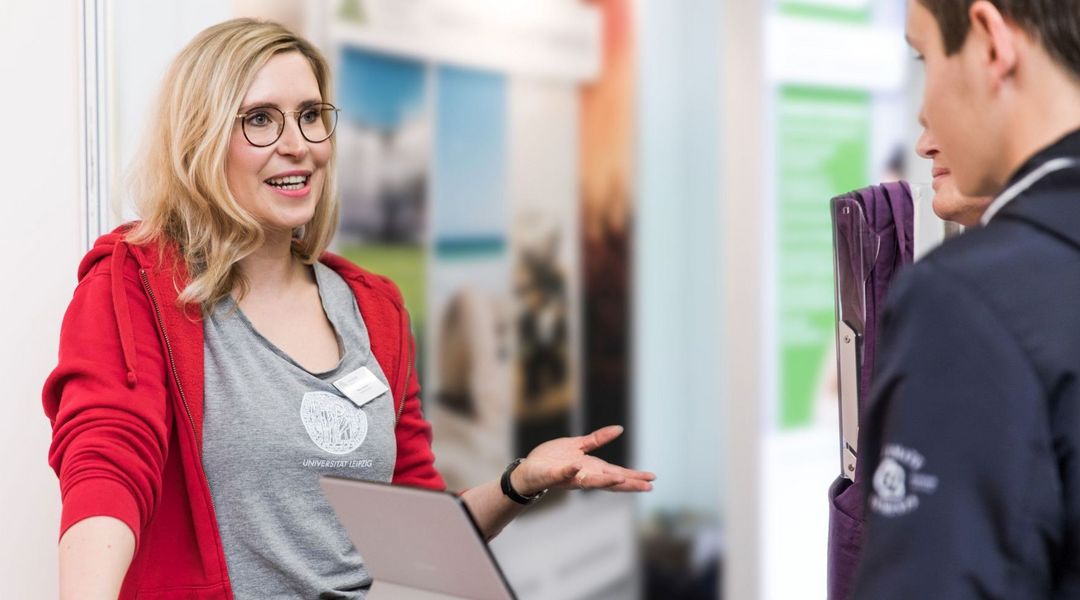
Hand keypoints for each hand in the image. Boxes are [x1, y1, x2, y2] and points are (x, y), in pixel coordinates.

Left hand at [510, 425, 655, 495]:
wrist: (528, 470)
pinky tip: (577, 467)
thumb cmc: (553, 459)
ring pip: (590, 481)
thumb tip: (619, 429)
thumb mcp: (579, 445)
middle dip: (628, 483)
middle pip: (610, 481)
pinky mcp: (553, 475)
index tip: (652, 479)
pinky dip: (569, 471)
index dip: (634, 477)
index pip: (617, 474)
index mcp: (591, 469)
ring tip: (621, 478)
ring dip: (605, 480)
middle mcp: (584, 476)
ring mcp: (569, 477)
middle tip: (648, 487)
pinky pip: (562, 473)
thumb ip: (598, 439)